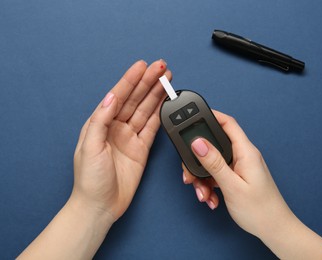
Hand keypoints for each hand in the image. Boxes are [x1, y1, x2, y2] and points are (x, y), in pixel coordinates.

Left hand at [19, 59, 171, 259]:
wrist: (100, 206)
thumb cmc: (89, 179)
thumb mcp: (89, 147)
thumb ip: (100, 120)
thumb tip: (111, 97)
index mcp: (100, 124)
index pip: (118, 96)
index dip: (130, 80)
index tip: (142, 66)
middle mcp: (115, 127)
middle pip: (135, 99)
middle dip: (148, 82)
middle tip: (162, 67)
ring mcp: (130, 137)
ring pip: (146, 110)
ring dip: (156, 94)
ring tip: (168, 79)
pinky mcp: (141, 149)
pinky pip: (153, 127)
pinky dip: (160, 114)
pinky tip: (166, 102)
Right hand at [182, 110, 288, 236]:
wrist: (275, 230)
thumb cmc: (260, 210)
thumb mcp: (231, 186)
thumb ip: (214, 163)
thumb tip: (198, 143)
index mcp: (246, 152)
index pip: (228, 123)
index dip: (211, 116)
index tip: (193, 116)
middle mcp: (244, 156)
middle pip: (215, 145)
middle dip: (199, 159)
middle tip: (190, 175)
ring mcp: (241, 166)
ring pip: (214, 162)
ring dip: (204, 178)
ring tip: (204, 194)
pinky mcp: (238, 177)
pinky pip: (219, 174)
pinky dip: (211, 185)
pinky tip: (212, 198)